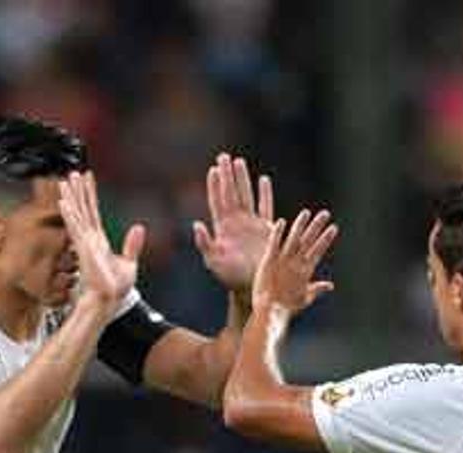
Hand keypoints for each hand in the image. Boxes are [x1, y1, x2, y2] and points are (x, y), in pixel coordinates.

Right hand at [57, 171, 142, 307]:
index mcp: (99, 240)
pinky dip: (70, 215)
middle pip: (82, 209)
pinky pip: (75, 228)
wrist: (109, 300)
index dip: (90, 195)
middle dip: (79, 190)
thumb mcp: (129, 262)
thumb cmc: (116, 287)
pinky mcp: (83, 249)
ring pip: (76, 214)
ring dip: (71, 197)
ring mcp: (84, 243)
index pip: (93, 212)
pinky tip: (64, 202)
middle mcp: (89, 239)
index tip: (88, 179)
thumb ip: (132, 244)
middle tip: (74, 172)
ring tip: (65, 180)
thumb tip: (139, 228)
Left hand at [193, 153, 273, 293]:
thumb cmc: (231, 277)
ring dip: (243, 179)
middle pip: (230, 193)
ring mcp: (250, 224)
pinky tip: (264, 180)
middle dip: (227, 175)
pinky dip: (264, 194)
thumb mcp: (214, 261)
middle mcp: (236, 222)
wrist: (252, 286)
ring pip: (246, 195)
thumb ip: (205, 243)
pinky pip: (265, 207)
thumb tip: (196, 224)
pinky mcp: (265, 229)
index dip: (214, 185)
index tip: (213, 169)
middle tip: (224, 156)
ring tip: (239, 161)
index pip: (217, 201)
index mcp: (223, 228)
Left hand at [252, 208, 338, 315]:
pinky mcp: (269, 261)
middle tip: (325, 213)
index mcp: (306, 271)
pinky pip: (274, 244)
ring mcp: (283, 261)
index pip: (319, 250)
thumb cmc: (287, 308)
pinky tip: (281, 221)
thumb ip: (318, 288)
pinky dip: (277, 233)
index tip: (334, 227)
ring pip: (294, 239)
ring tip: (306, 212)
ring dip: (300, 225)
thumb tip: (331, 285)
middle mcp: (297, 263)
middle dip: (318, 226)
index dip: (326, 238)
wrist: (271, 312)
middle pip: (309, 240)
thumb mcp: (306, 298)